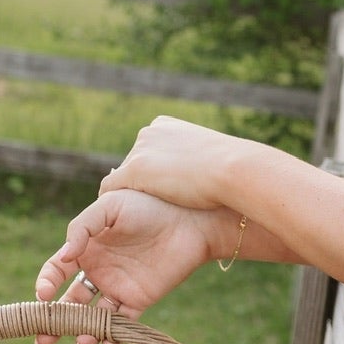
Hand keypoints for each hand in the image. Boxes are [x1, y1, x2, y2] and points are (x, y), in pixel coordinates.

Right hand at [33, 189, 216, 343]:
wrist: (190, 220)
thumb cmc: (148, 206)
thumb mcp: (110, 207)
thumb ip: (83, 227)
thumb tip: (64, 255)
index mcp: (86, 249)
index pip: (56, 270)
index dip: (46, 283)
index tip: (44, 296)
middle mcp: (98, 271)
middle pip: (69, 302)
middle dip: (55, 323)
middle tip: (42, 341)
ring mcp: (117, 287)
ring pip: (93, 317)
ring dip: (85, 332)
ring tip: (84, 341)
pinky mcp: (139, 299)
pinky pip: (122, 323)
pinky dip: (113, 337)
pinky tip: (107, 343)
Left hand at [100, 116, 245, 212]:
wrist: (232, 169)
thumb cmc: (231, 167)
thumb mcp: (212, 157)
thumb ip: (195, 160)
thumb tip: (198, 172)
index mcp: (166, 125)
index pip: (148, 150)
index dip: (153, 172)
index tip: (162, 190)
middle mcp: (149, 132)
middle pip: (133, 162)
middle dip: (140, 183)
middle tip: (148, 207)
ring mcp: (139, 151)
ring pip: (123, 176)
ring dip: (129, 193)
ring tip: (136, 215)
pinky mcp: (133, 171)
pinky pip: (111, 187)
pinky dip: (111, 200)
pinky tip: (118, 217)